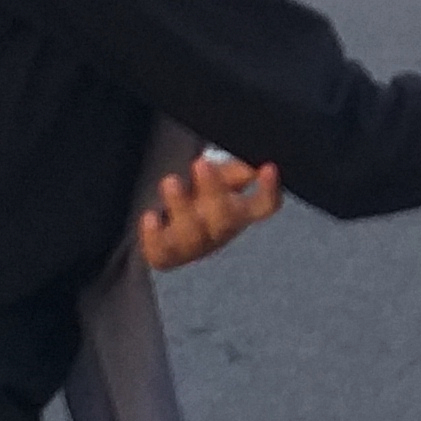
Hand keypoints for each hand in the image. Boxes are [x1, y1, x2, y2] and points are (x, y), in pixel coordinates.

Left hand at [138, 154, 282, 271]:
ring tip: (171, 182)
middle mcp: (219, 231)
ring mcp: (194, 246)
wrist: (169, 228)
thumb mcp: (221, 177)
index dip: (269, 191)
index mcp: (239, 212)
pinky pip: (161, 253)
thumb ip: (238, 169)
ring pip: (192, 234)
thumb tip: (253, 164)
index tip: (268, 168)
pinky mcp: (166, 256)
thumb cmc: (201, 198)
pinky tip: (150, 217)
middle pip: (225, 218)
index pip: (264, 206)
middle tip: (201, 164)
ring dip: (181, 207)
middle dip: (213, 191)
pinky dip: (154, 237)